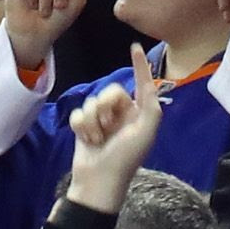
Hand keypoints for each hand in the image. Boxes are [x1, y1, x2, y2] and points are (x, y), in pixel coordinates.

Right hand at [65, 46, 164, 210]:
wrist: (98, 181)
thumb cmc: (125, 160)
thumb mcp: (145, 133)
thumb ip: (151, 106)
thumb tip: (149, 83)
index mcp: (138, 114)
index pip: (140, 84)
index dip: (139, 66)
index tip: (134, 47)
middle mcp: (121, 114)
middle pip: (110, 90)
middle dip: (106, 106)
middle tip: (107, 126)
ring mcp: (101, 120)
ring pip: (92, 101)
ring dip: (92, 120)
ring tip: (97, 139)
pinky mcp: (84, 126)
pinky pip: (78, 112)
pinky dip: (80, 126)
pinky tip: (86, 140)